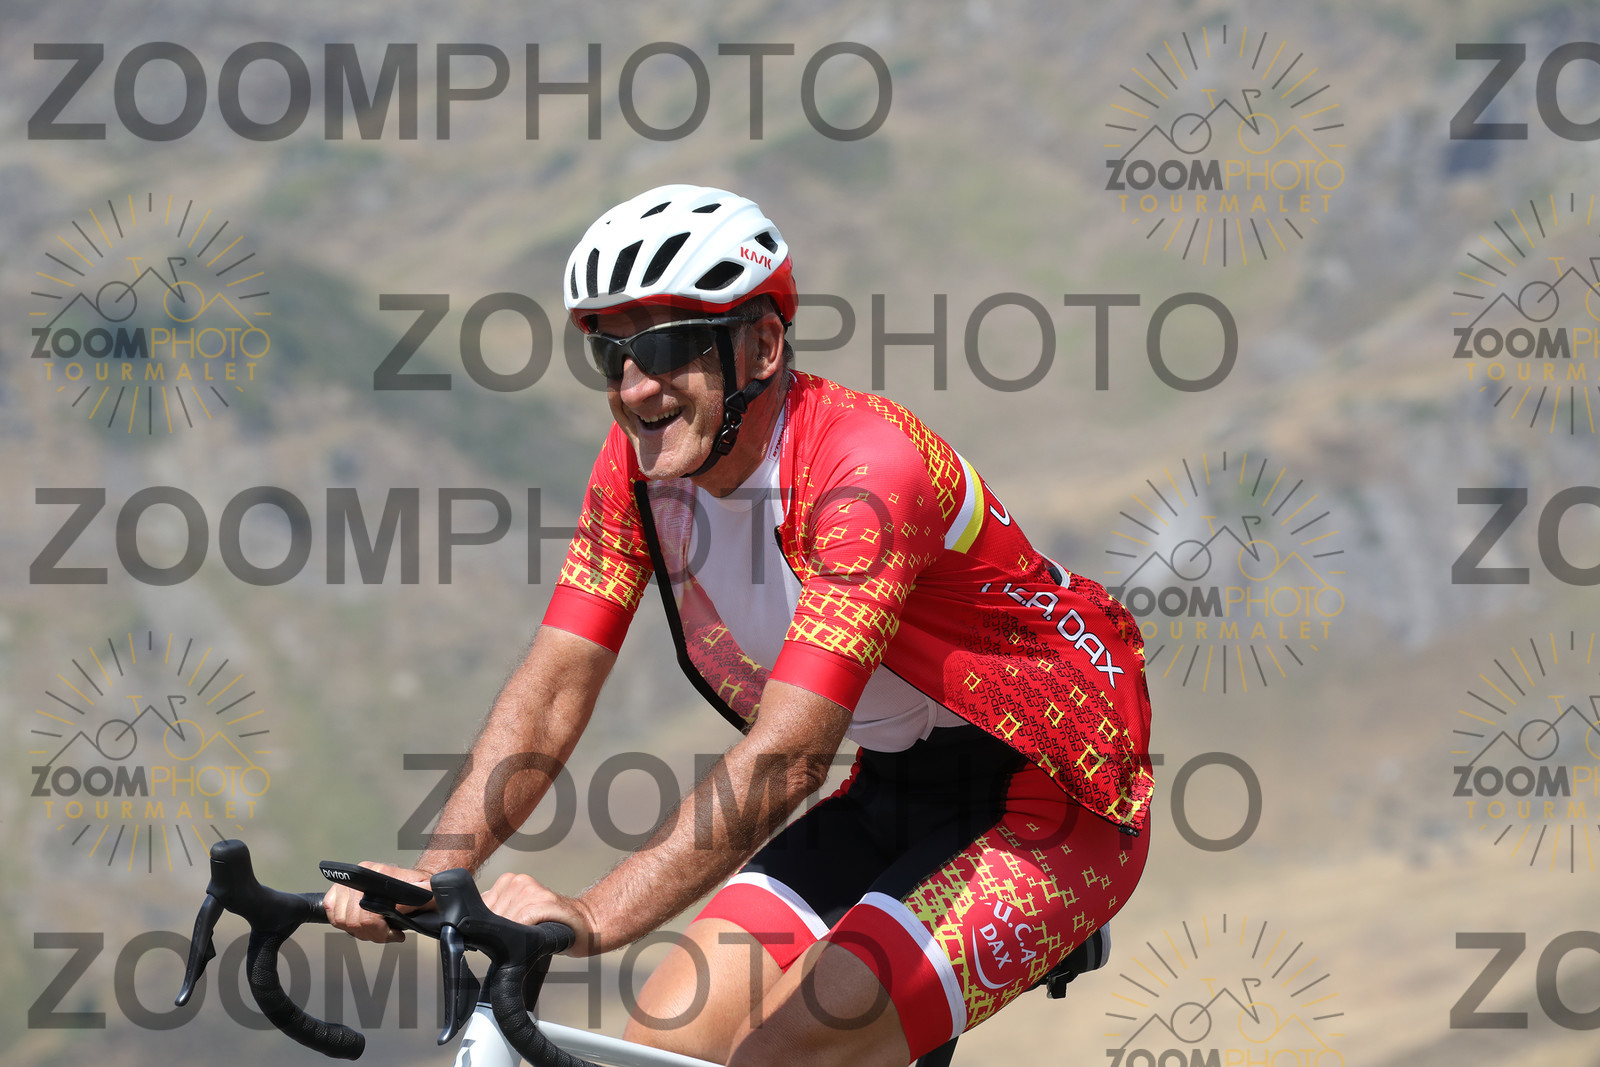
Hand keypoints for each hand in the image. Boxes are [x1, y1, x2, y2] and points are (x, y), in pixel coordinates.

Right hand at [323, 861, 432, 943]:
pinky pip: (331, 912)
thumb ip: (413, 901)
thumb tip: (395, 909)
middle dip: (370, 933)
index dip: (378, 928)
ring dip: (358, 931)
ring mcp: (349, 882)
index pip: (367, 911)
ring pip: (340, 918)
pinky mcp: (340, 890)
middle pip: (352, 918)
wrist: (414, 882)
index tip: (392, 933)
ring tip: (376, 930)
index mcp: (380, 873)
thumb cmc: (420, 888)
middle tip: (386, 934)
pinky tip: (362, 924)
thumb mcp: (427, 893)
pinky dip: (344, 924)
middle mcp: (361, 875)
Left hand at [481, 872, 600, 956]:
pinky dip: (524, 932)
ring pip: (505, 920)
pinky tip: (535, 934)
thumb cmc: (548, 925)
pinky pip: (522, 920)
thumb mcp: (516, 916)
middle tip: (518, 939)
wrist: (584, 924)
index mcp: (508, 881)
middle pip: (491, 915)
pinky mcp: (546, 901)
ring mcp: (533, 888)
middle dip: (499, 933)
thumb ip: (496, 916)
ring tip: (530, 936)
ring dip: (513, 935)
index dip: (484, 927)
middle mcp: (519, 881)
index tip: (496, 937)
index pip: (479, 907)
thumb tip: (467, 930)